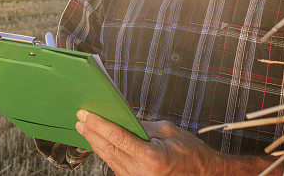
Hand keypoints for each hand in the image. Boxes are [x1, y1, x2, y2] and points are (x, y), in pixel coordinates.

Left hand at [75, 110, 213, 174]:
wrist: (204, 175)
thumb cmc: (190, 153)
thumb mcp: (169, 131)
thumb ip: (143, 125)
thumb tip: (122, 118)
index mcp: (151, 157)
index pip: (117, 137)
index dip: (99, 125)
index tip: (86, 114)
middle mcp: (141, 172)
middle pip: (108, 150)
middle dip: (91, 133)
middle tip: (79, 118)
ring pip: (109, 159)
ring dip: (95, 143)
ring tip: (83, 128)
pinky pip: (116, 166)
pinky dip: (105, 153)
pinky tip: (98, 142)